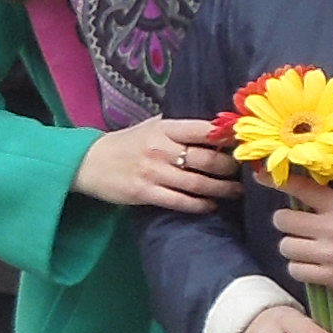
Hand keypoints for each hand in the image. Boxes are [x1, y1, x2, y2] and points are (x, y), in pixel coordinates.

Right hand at [74, 117, 236, 211]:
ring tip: (236, 191)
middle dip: (229, 167)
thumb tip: (213, 127)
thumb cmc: (125, 144)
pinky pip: (180, 202)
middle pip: (207, 159)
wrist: (89, 162)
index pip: (203, 130)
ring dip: (222, 189)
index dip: (226, 137)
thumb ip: (178, 127)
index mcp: (164, 128)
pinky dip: (200, 205)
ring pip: (198, 183)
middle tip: (243, 171)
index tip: (242, 143)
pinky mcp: (145, 193)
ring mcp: (153, 172)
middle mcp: (161, 148)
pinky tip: (211, 206)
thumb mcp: (150, 126)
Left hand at [271, 183, 332, 297]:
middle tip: (297, 227)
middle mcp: (330, 228)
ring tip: (306, 248)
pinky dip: (300, 267)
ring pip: (286, 246)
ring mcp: (328, 254)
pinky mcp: (329, 277)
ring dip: (292, 247)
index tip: (260, 177)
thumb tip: (302, 199)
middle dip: (286, 222)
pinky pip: (296, 270)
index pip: (302, 188)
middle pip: (283, 220)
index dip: (277, 181)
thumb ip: (331, 204)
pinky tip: (312, 265)